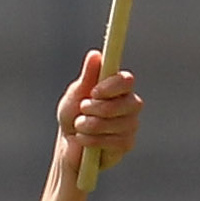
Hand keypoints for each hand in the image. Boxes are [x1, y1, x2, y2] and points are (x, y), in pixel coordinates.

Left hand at [55, 50, 141, 174]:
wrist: (68, 145)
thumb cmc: (72, 115)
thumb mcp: (76, 94)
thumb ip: (87, 77)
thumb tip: (95, 55)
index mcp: (118, 88)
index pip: (127, 81)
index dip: (112, 86)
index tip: (94, 92)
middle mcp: (130, 104)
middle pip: (127, 103)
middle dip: (99, 109)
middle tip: (82, 109)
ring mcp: (131, 125)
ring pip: (118, 123)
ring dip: (91, 125)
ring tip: (79, 126)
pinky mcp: (126, 144)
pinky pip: (114, 141)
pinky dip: (93, 139)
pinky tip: (83, 139)